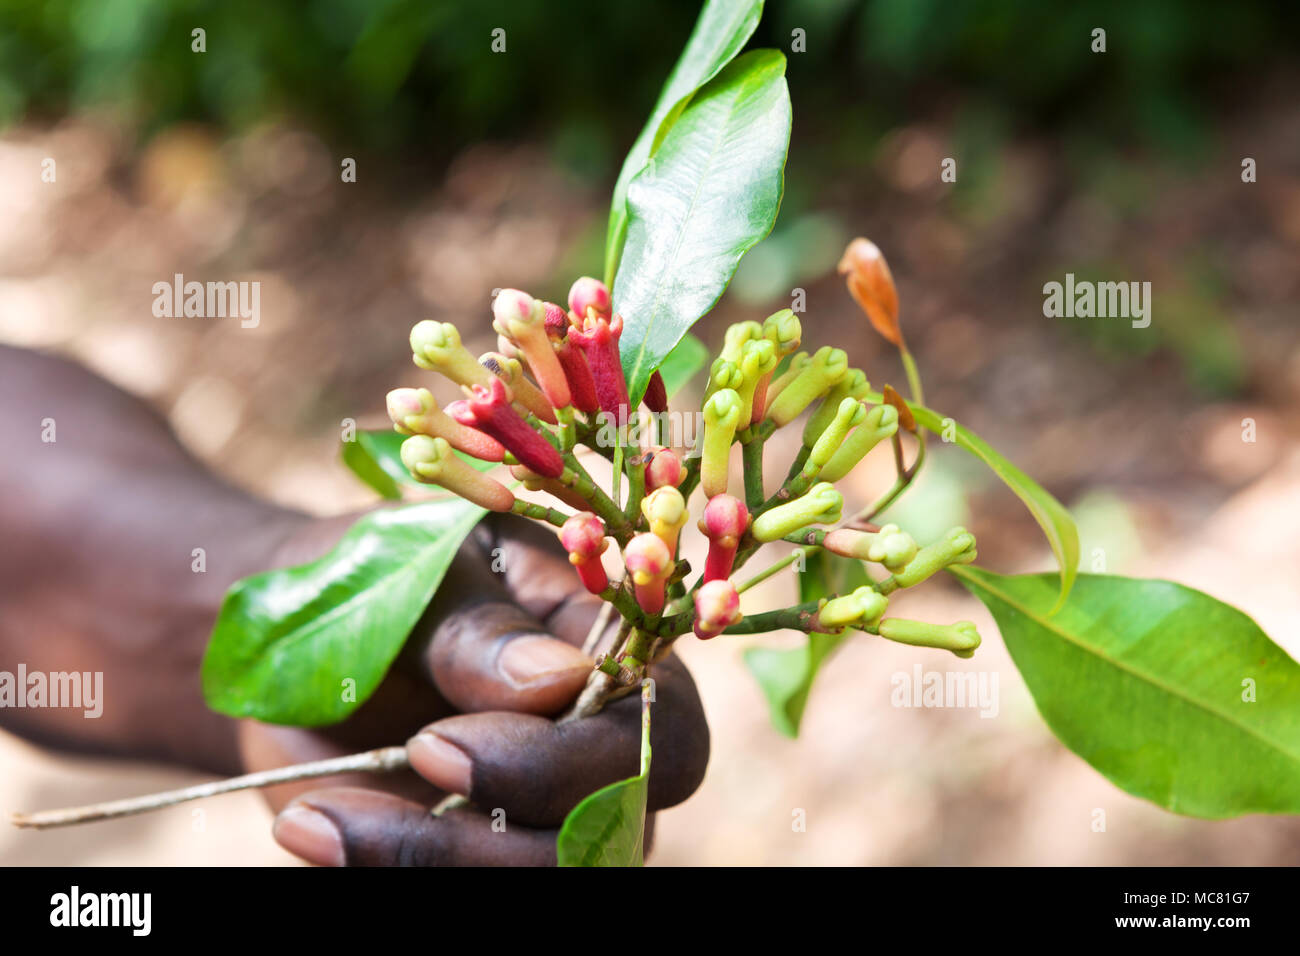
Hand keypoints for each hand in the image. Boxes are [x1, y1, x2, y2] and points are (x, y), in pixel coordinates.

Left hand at [253, 512, 709, 865]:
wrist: (301, 630)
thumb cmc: (386, 575)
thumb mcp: (425, 574)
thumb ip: (483, 627)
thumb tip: (562, 680)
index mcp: (615, 655)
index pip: (660, 734)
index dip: (569, 761)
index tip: (443, 742)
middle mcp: (598, 746)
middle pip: (610, 834)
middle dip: (495, 829)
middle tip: (393, 769)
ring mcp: (542, 812)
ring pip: (538, 878)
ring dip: (429, 861)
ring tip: (316, 817)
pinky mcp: (477, 854)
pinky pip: (460, 892)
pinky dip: (381, 870)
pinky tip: (313, 825)